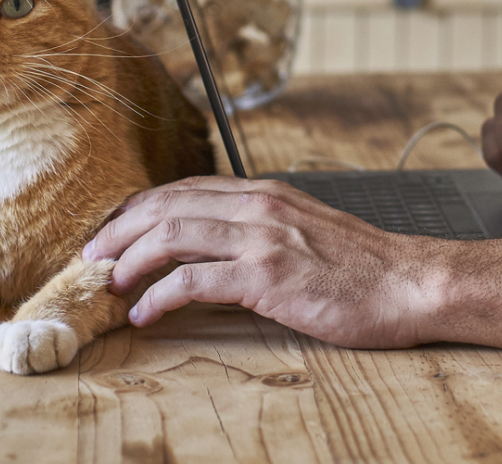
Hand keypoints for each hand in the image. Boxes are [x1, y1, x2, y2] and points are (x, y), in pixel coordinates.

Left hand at [82, 177, 448, 347]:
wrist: (409, 283)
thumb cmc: (363, 268)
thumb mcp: (305, 230)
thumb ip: (261, 230)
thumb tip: (215, 248)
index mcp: (265, 193)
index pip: (184, 188)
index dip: (139, 207)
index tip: (113, 229)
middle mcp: (258, 206)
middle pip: (166, 205)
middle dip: (119, 229)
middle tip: (93, 255)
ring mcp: (262, 239)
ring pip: (171, 235)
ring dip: (130, 259)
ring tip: (110, 283)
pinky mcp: (266, 276)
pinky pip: (193, 281)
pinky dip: (158, 295)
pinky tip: (145, 312)